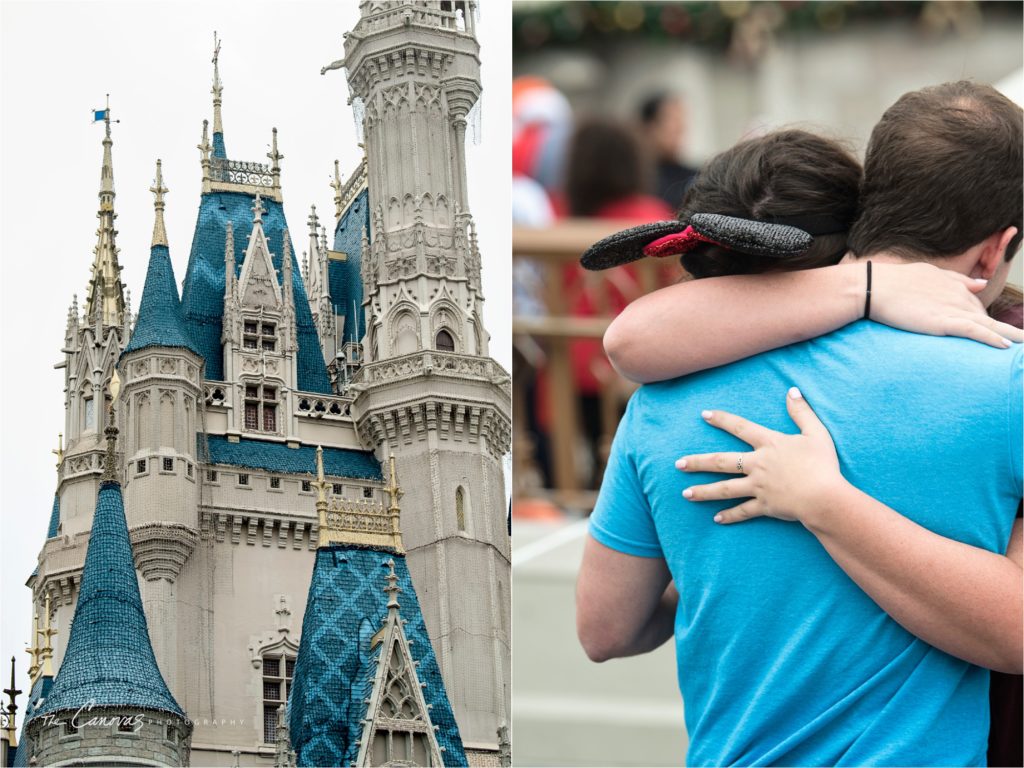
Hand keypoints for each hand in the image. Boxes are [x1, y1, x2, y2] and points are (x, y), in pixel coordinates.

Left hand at [676, 388, 847, 524]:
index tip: (703, 415)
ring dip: (703, 491)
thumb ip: (802, 412)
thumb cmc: (823, 464)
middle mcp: (758, 464)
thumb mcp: (816, 433)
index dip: (722, 419)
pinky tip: (716, 519)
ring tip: (685, 493)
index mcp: (769, 444)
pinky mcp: (764, 506)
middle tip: (678, 464)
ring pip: (725, 489)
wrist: (824, 496)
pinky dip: (730, 516)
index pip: (740, 427)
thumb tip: (792, 391)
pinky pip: (743, 511)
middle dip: (698, 462)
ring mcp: (758, 486)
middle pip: (721, 461)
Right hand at [868, 261, 1021, 346]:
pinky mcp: (943, 321)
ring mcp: (952, 309)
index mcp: (955, 286)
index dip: (986, 321)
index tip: (996, 333)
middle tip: (1019, 342)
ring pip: (990, 325)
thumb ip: (956, 280)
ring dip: (1011, 336)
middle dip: (1005, 331)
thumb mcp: (930, 274)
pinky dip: (991, 338)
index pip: (977, 306)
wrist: (875, 287)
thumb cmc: (895, 280)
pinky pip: (974, 331)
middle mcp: (959, 296)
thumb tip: (980, 284)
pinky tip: (1005, 346)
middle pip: (987, 317)